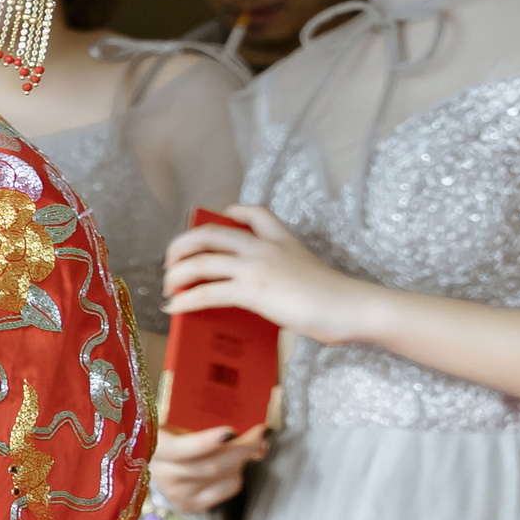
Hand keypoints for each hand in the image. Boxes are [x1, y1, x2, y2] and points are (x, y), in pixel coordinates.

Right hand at [145, 420, 266, 516]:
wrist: (159, 461)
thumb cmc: (173, 433)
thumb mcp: (180, 420)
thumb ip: (206, 421)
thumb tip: (254, 432)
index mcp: (153, 447)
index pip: (179, 450)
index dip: (206, 442)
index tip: (231, 431)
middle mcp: (163, 474)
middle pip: (212, 466)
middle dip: (243, 448)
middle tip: (260, 433)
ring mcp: (177, 493)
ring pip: (225, 477)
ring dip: (242, 460)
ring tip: (241, 448)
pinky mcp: (191, 505)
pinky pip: (228, 489)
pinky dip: (237, 475)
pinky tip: (232, 466)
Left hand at [164, 202, 378, 347]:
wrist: (351, 307)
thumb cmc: (335, 298)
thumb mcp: (307, 269)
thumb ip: (281, 269)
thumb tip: (256, 290)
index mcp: (281, 239)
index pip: (253, 212)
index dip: (230, 212)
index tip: (218, 219)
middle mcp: (263, 247)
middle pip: (209, 234)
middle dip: (181, 245)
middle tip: (172, 260)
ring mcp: (256, 267)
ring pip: (200, 262)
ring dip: (176, 274)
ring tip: (168, 286)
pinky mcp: (252, 291)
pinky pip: (207, 292)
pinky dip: (185, 299)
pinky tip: (174, 306)